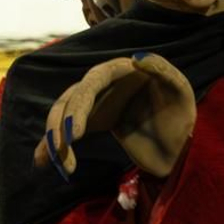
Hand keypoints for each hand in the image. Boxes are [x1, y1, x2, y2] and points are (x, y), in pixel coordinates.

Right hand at [36, 55, 196, 178]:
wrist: (181, 144)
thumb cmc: (182, 114)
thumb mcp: (181, 92)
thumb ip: (164, 72)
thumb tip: (137, 58)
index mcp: (121, 71)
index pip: (92, 83)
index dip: (79, 106)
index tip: (74, 133)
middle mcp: (103, 83)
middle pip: (71, 99)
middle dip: (61, 126)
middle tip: (61, 152)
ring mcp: (96, 103)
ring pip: (63, 115)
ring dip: (55, 139)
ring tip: (60, 165)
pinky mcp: (93, 121)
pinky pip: (66, 131)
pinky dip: (52, 146)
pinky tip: (41, 162)